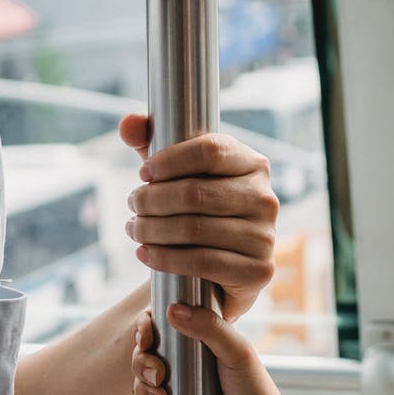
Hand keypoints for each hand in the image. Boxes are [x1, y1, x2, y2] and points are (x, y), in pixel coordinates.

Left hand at [119, 114, 278, 322]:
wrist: (221, 270)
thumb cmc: (198, 213)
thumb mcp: (176, 174)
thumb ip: (151, 142)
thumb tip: (128, 123)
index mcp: (253, 164)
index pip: (210, 150)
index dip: (169, 160)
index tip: (144, 173)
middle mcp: (265, 198)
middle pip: (195, 193)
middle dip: (152, 199)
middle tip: (133, 205)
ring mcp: (265, 236)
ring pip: (193, 228)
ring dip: (152, 230)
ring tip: (134, 230)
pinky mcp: (257, 271)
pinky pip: (201, 262)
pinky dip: (164, 258)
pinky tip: (146, 254)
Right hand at [130, 305, 287, 394]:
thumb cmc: (256, 393)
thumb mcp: (237, 353)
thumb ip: (210, 328)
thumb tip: (172, 310)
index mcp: (201, 339)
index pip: (162, 325)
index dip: (146, 329)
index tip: (145, 339)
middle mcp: (187, 361)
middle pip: (146, 353)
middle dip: (143, 364)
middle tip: (158, 377)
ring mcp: (180, 387)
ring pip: (143, 380)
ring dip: (142, 389)